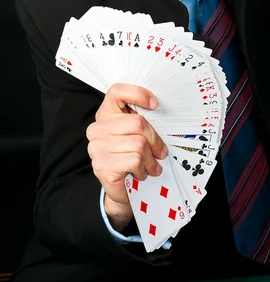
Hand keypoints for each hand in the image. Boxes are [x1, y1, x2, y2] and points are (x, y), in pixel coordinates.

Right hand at [86, 83, 167, 226]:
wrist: (121, 190)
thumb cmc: (131, 157)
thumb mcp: (137, 134)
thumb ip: (143, 121)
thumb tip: (162, 114)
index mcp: (106, 114)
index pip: (117, 91)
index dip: (138, 94)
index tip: (155, 104)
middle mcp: (97, 128)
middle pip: (137, 122)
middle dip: (155, 140)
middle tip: (161, 152)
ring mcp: (97, 147)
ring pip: (139, 144)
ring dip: (150, 159)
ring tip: (150, 166)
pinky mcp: (101, 165)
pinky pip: (134, 160)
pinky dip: (143, 169)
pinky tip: (140, 173)